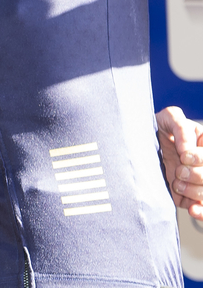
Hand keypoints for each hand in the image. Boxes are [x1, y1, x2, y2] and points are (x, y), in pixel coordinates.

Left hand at [156, 106, 202, 220]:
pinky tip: (193, 209)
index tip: (183, 156)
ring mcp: (195, 182)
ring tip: (176, 184)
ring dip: (194, 192)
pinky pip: (200, 209)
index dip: (198, 158)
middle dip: (196, 176)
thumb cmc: (153, 128)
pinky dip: (200, 212)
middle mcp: (201, 165)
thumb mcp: (167, 118)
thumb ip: (180, 127)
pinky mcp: (186, 197)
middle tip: (179, 171)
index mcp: (202, 146)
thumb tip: (187, 150)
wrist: (134, 145)